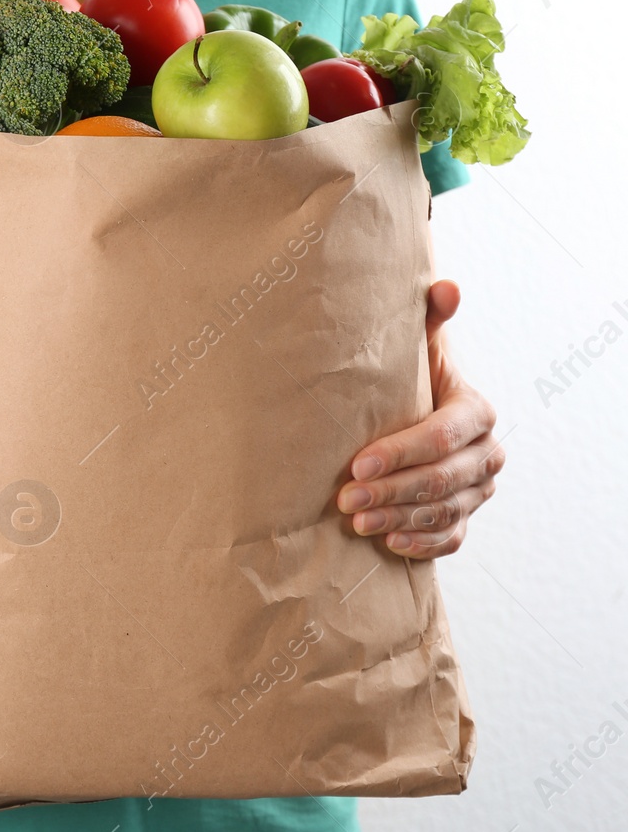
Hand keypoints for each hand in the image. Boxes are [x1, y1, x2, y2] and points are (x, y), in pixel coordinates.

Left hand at [337, 280, 502, 558]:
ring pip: (445, 512)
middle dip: (393, 491)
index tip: (358, 464)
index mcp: (476, 411)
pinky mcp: (465, 516)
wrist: (416, 413)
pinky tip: (389, 544)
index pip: (442, 437)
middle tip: (346, 499)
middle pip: (442, 479)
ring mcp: (479, 490)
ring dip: (399, 519)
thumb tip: (445, 287)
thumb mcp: (418, 347)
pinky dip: (422, 545)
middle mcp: (486, 454)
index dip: (402, 452)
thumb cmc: (410, 377)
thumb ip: (429, 318)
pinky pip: (452, 538)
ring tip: (356, 521)